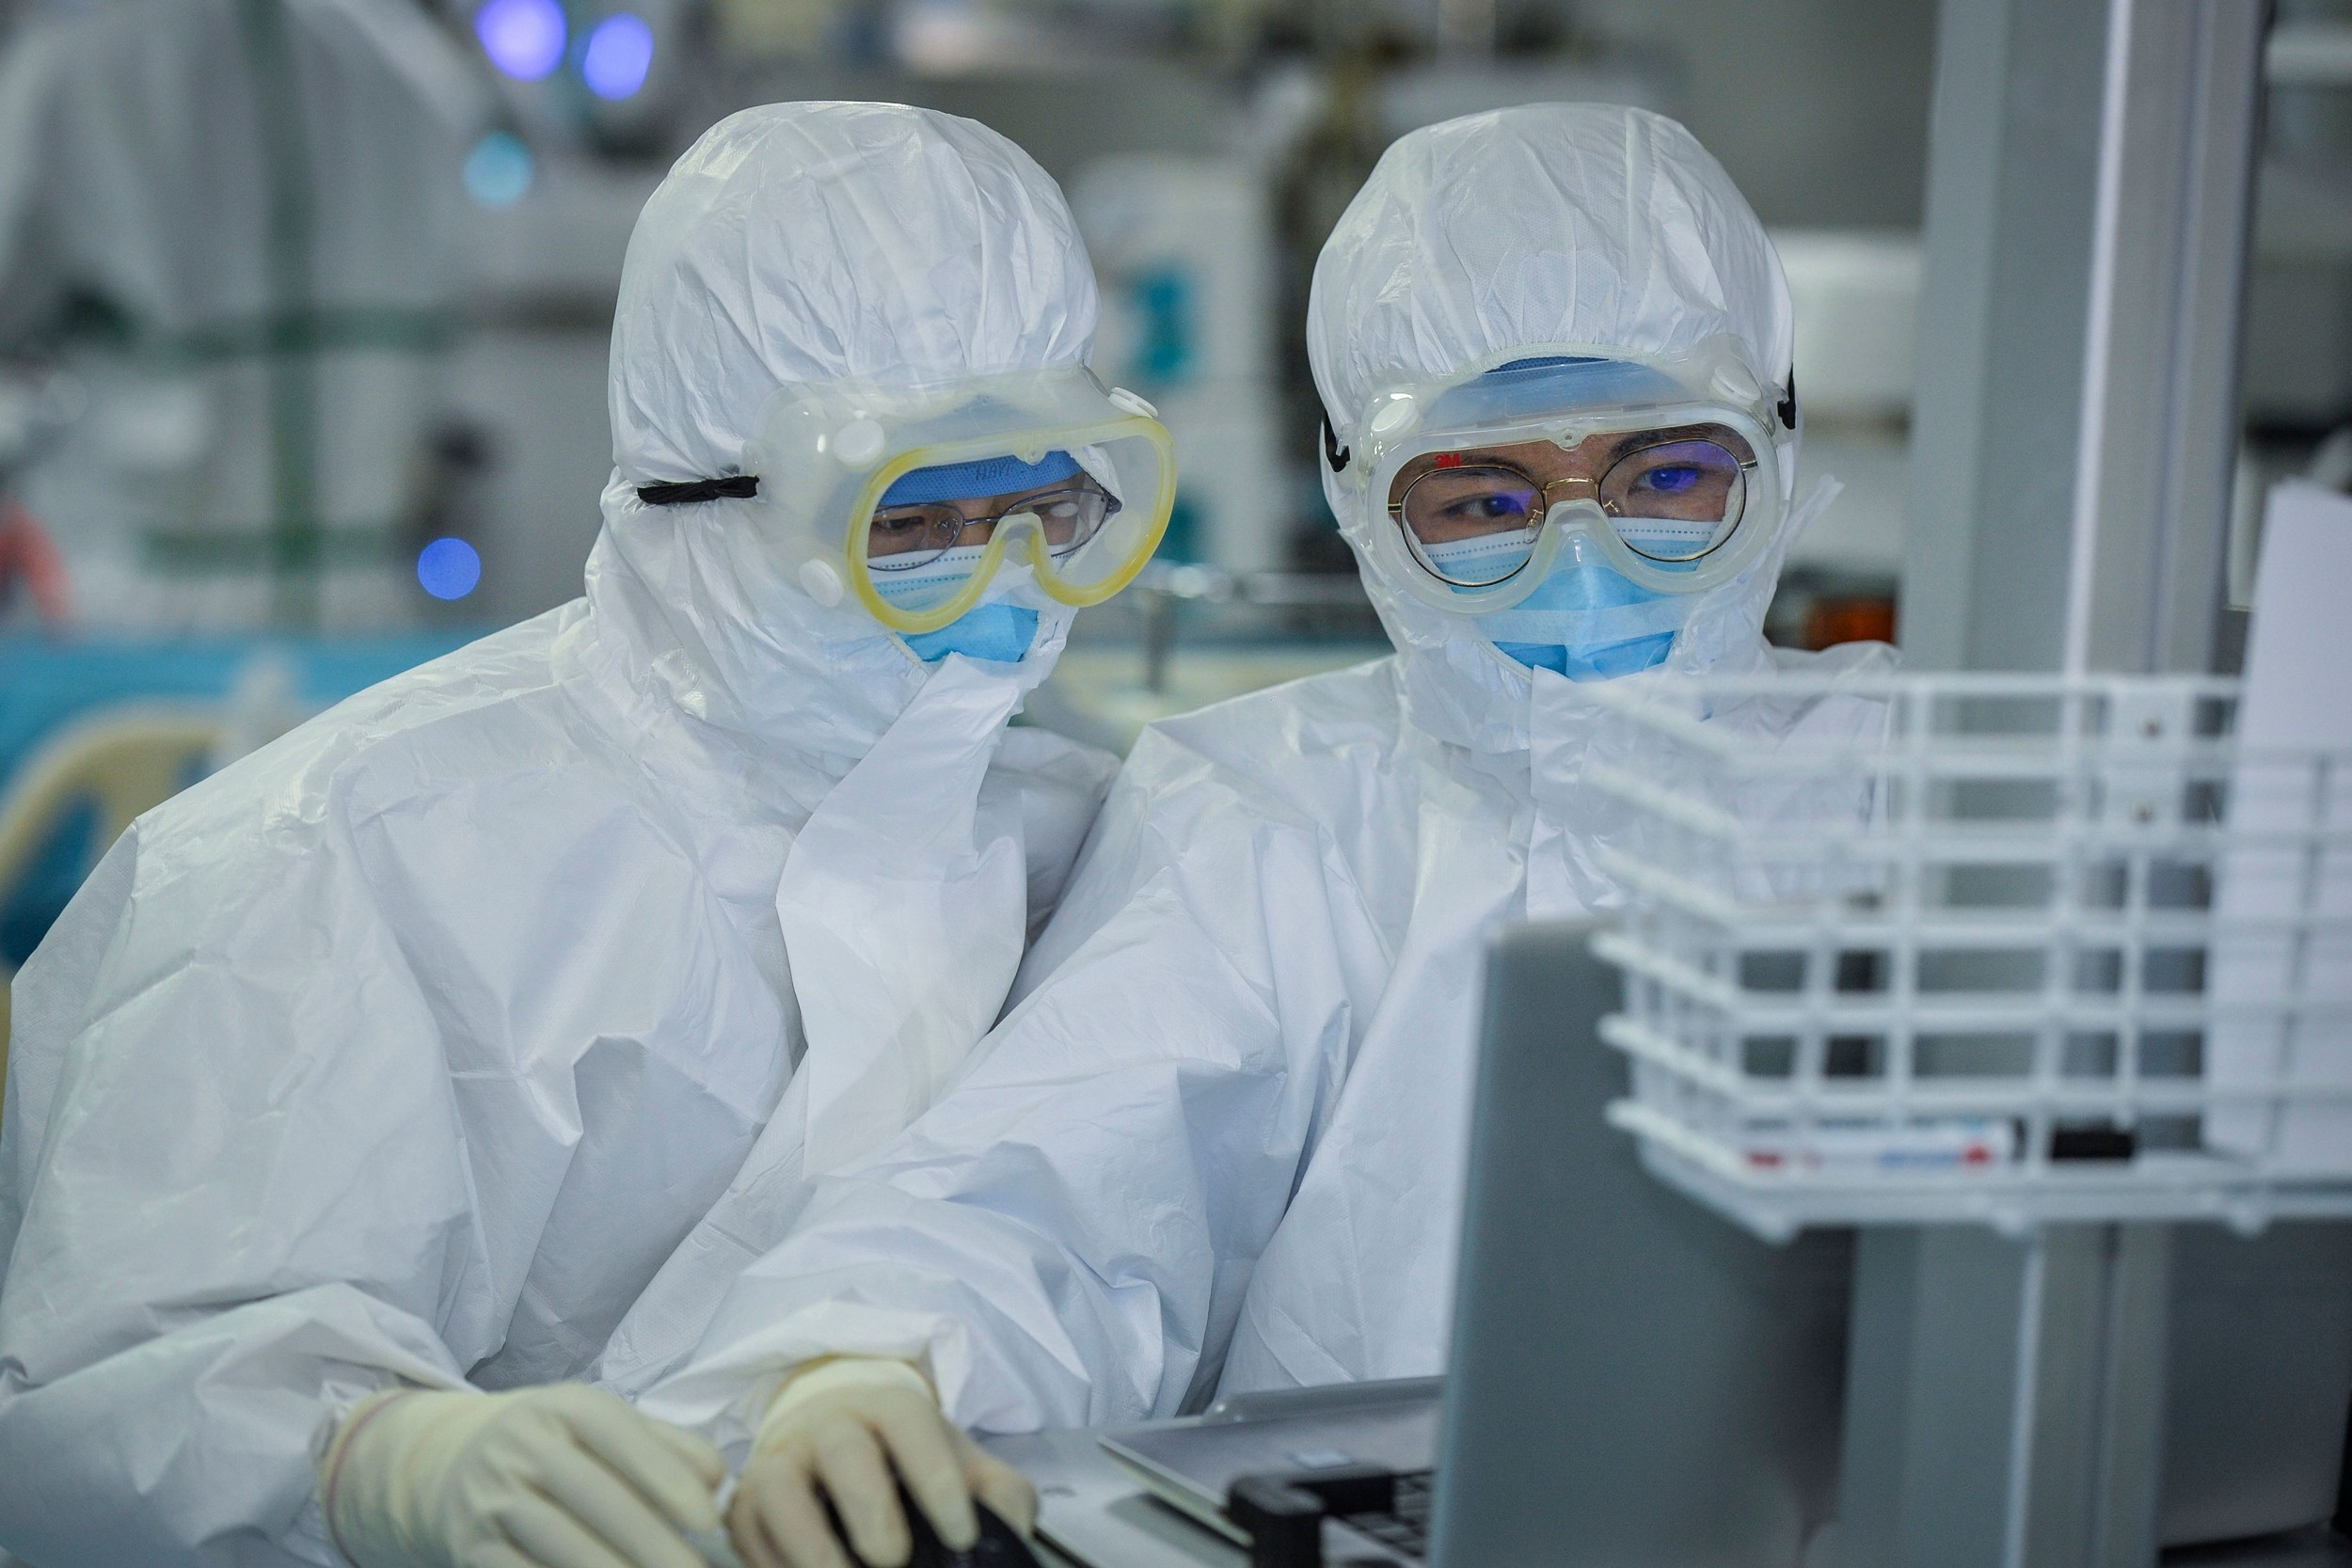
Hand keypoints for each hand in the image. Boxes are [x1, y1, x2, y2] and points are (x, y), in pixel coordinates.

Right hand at [320, 1384, 727, 1567]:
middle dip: (653, 1544)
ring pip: (562, 1543)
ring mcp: (492, 1498)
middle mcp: (522, 1446)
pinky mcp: (471, 1548)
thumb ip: (668, 1446)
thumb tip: (718, 1480)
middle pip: (597, 1498)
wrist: (453, 1463)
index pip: (620, 1437)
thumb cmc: (559, 1447)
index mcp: (565, 1407)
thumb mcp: (605, 1428)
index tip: (709, 1521)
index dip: (667, 1478)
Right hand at [728, 1359, 1036, 1567]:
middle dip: (869, 1506)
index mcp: (887, 1406)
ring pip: (778, 1485)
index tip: (962, 1534)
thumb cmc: (904, 1455)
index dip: (937, 1478)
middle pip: (843, 1451)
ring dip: (807, 1540)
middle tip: (893, 1558)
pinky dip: (769, 1562)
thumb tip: (1012, 1533)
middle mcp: (828, 1423)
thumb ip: (999, 1494)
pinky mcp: (745, 1500)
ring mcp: (781, 1458)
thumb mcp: (959, 1461)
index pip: (910, 1424)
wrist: (834, 1428)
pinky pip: (746, 1528)